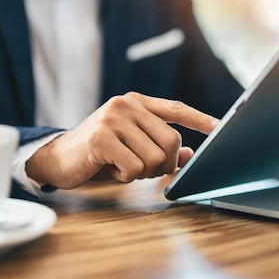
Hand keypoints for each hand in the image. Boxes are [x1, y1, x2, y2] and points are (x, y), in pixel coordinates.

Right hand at [25, 92, 217, 188]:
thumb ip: (159, 147)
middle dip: (163, 164)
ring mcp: (114, 118)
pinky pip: (134, 168)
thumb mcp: (132, 147)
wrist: (57, 158)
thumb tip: (191, 155)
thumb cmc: (98, 154)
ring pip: (155, 157)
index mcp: (136, 102)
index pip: (176, 108)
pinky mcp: (102, 137)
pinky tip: (109, 169)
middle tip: (141, 168)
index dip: (200, 119)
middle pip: (171, 141)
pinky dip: (125, 176)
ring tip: (120, 165)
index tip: (221, 128)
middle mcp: (126, 104)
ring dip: (141, 172)